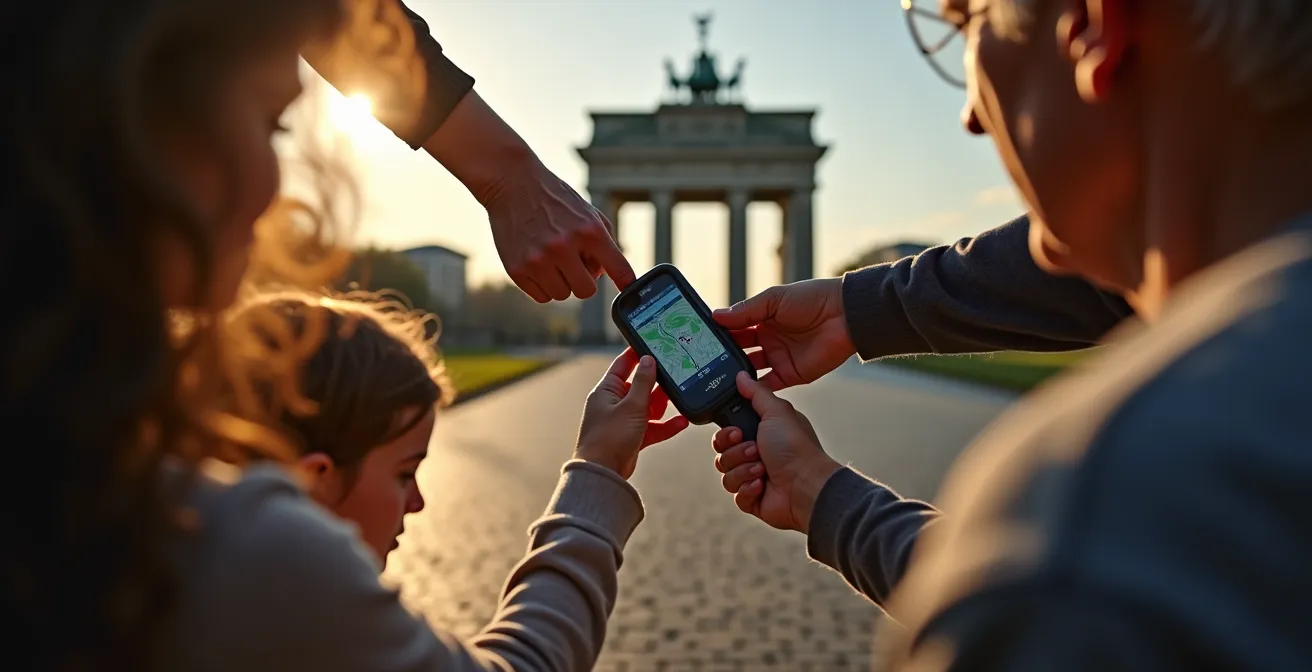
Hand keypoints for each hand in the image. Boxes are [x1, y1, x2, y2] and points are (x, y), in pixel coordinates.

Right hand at [421, 91, 636, 301]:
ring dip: (561, 282)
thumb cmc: (555, 200)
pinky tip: (538, 263)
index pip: (618, 269)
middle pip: (587, 291)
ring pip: (562, 295)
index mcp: (589, 231)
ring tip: (552, 259)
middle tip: (573, 263)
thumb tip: (605, 276)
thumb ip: (604, 243)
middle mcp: (564, 246)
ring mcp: (538, 260)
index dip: (625, 282)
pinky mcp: (517, 270)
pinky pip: (541, 296)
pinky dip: (542, 285)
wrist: (512, 183)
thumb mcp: (588, 213)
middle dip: (583, 280)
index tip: (628, 289)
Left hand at [575, 349, 688, 478]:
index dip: (637, 354)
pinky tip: (680, 422)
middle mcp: (613, 403)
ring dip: (663, 406)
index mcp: (607, 390)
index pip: (623, 365)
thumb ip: (644, 383)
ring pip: (648, 407)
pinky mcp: (632, 437)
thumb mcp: (632, 405)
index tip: (653, 345)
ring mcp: (623, 421)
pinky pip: (652, 427)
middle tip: (676, 375)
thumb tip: (648, 360)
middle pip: (640, 386)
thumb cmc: (609, 438)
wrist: (603, 473)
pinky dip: (665, 425)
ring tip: (680, 399)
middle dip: (657, 384)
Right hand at [711, 372, 840, 532]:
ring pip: (726, 475)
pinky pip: (735, 495)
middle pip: (722, 453)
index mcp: (760, 434)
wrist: (806, 484)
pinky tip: (762, 485)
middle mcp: (756, 455)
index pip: (727, 433)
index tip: (737, 432)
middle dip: (736, 453)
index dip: (726, 434)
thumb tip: (741, 376)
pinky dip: (748, 489)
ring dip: (743, 470)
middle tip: (755, 450)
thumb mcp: (776, 412)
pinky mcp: (753, 499)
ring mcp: (754, 478)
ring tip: (762, 469)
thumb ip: (756, 393)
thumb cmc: (796, 447)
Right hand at [712, 278, 854, 390]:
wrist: (845, 315)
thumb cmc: (812, 299)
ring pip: (750, 371)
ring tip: (715, 380)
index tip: (698, 341)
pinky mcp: (791, 375)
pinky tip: (738, 393)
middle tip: (701, 364)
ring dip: (735, 375)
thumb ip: (746, 311)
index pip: (734, 329)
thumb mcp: (774, 299)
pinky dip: (754, 391)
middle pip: (739, 352)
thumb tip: (716, 316)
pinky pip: (768, 386)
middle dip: (722, 357)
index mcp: (762, 319)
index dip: (718, 335)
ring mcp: (779, 358)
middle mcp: (768, 340)